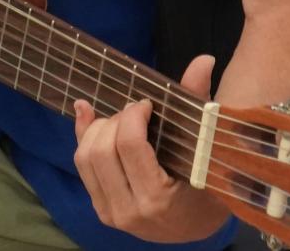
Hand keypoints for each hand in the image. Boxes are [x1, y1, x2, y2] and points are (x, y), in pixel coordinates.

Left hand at [72, 55, 231, 243]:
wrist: (197, 229)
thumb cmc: (208, 189)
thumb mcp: (206, 151)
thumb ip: (199, 103)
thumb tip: (202, 59)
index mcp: (157, 199)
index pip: (130, 146)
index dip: (132, 115)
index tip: (146, 103)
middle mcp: (128, 210)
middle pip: (100, 151)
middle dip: (114, 120)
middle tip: (134, 111)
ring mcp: (111, 213)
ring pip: (84, 158)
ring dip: (97, 128)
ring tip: (120, 119)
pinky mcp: (101, 210)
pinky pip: (82, 168)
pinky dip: (84, 137)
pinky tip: (90, 116)